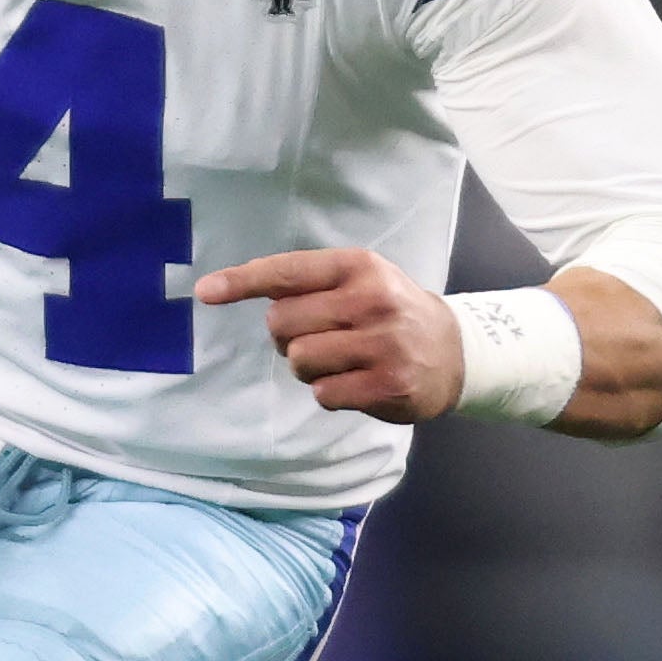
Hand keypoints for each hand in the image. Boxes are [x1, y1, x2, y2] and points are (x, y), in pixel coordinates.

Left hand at [198, 247, 459, 420]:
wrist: (456, 351)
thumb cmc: (391, 312)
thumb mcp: (362, 280)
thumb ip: (311, 285)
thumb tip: (237, 290)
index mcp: (358, 267)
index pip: (288, 272)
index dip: (242, 281)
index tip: (205, 291)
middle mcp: (371, 300)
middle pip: (282, 323)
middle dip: (287, 338)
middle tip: (318, 339)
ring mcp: (382, 343)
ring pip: (299, 360)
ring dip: (307, 368)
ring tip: (339, 362)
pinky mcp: (388, 384)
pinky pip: (323, 393)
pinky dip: (328, 393)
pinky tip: (355, 383)